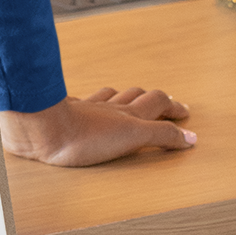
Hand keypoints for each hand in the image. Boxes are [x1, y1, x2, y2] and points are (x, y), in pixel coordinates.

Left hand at [0, 85, 196, 166]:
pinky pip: (83, 101)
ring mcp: (89, 108)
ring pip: (112, 95)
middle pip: (138, 95)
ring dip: (125, 96)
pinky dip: (92, 101)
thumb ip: (162, 136)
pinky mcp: (68, 113)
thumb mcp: (133, 138)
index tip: (185, 113)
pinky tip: (87, 103)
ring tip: (131, 99)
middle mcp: (111, 108)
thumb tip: (191, 138)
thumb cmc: (86, 138)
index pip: (158, 103)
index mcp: (129, 114)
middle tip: (165, 104)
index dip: (174, 108)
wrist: (45, 130)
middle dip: (154, 99)